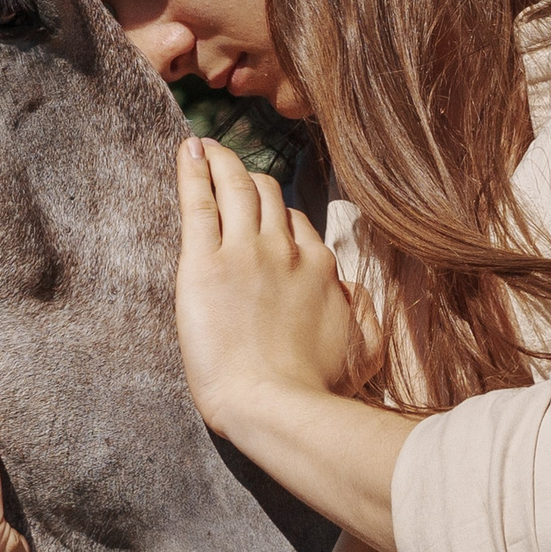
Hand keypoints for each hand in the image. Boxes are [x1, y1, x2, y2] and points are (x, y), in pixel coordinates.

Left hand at [174, 137, 362, 442]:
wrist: (275, 405)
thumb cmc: (317, 389)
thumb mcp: (363, 349)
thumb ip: (363, 311)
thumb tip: (353, 289)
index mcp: (320, 268)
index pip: (297, 224)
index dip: (278, 218)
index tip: (263, 217)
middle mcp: (285, 250)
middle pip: (268, 196)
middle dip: (251, 179)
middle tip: (231, 170)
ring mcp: (245, 252)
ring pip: (237, 187)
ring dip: (221, 161)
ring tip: (206, 146)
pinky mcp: (204, 262)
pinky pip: (198, 202)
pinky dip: (192, 170)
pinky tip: (187, 148)